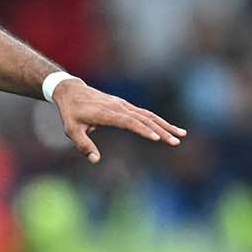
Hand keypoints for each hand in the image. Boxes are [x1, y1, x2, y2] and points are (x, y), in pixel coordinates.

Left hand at [54, 79, 184, 163]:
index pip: (128, 122)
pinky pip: (145, 114)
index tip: (156, 138)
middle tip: (176, 141)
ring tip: (181, 134)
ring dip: (165, 125)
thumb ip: (83, 145)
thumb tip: (95, 160)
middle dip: (161, 130)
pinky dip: (158, 121)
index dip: (142, 129)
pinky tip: (169, 128)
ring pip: (148, 115)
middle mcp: (118, 107)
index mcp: (106, 113)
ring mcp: (124, 105)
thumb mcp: (72, 130)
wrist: (72, 92)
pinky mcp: (126, 106)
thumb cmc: (71, 113)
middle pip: (144, 119)